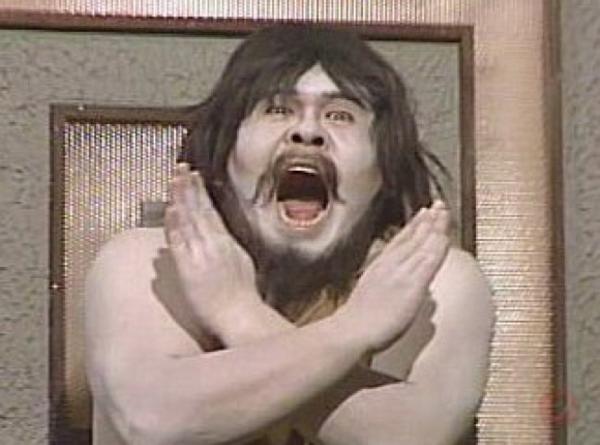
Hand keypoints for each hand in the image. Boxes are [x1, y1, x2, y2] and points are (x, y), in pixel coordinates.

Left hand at [164, 163, 260, 338]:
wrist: (240, 315)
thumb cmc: (244, 298)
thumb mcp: (243, 266)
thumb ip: (230, 250)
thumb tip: (225, 242)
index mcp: (227, 242)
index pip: (211, 211)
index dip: (200, 192)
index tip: (194, 176)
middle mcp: (215, 243)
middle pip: (199, 209)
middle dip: (189, 187)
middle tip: (180, 167)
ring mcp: (201, 253)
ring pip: (188, 220)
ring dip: (180, 198)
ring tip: (172, 179)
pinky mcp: (189, 267)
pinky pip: (180, 241)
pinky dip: (174, 224)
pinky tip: (170, 210)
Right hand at [338, 201, 450, 352]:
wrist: (352, 330)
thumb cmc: (356, 322)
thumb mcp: (367, 296)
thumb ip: (381, 288)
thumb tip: (392, 289)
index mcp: (378, 267)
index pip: (399, 241)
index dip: (413, 226)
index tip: (423, 214)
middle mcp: (390, 263)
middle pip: (412, 236)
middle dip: (426, 220)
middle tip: (437, 206)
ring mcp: (402, 271)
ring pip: (422, 243)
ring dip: (435, 226)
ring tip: (444, 212)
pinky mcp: (413, 283)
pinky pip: (430, 259)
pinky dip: (438, 245)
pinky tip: (446, 235)